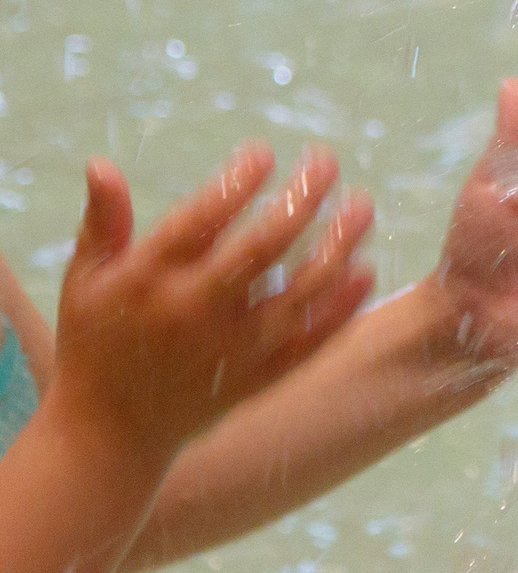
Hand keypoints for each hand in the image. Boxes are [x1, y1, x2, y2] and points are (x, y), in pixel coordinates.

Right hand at [50, 145, 374, 460]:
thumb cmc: (97, 340)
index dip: (237, 182)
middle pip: (262, 248)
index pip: (201, 219)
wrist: (108, 432)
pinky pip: (310, 342)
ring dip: (338, 245)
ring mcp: (230, 349)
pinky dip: (343, 308)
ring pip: (299, 293)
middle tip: (327, 160)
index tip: (264, 151)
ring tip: (362, 205)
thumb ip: (103, 221)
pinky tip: (366, 270)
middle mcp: (192, 312)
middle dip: (302, 198)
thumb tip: (100, 161)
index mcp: (148, 280)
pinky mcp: (255, 379)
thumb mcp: (85, 279)